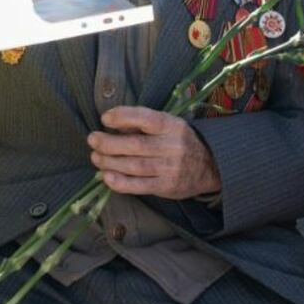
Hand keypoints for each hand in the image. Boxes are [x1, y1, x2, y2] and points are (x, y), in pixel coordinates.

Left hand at [88, 107, 220, 199]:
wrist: (211, 167)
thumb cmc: (181, 141)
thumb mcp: (170, 125)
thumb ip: (144, 124)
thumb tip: (112, 124)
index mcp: (172, 126)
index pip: (145, 118)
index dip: (123, 117)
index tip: (104, 118)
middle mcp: (172, 147)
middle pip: (135, 145)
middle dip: (109, 143)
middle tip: (92, 140)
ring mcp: (170, 169)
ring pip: (134, 166)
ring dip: (110, 162)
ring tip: (96, 158)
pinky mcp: (167, 187)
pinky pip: (140, 186)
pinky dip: (121, 183)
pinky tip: (107, 177)